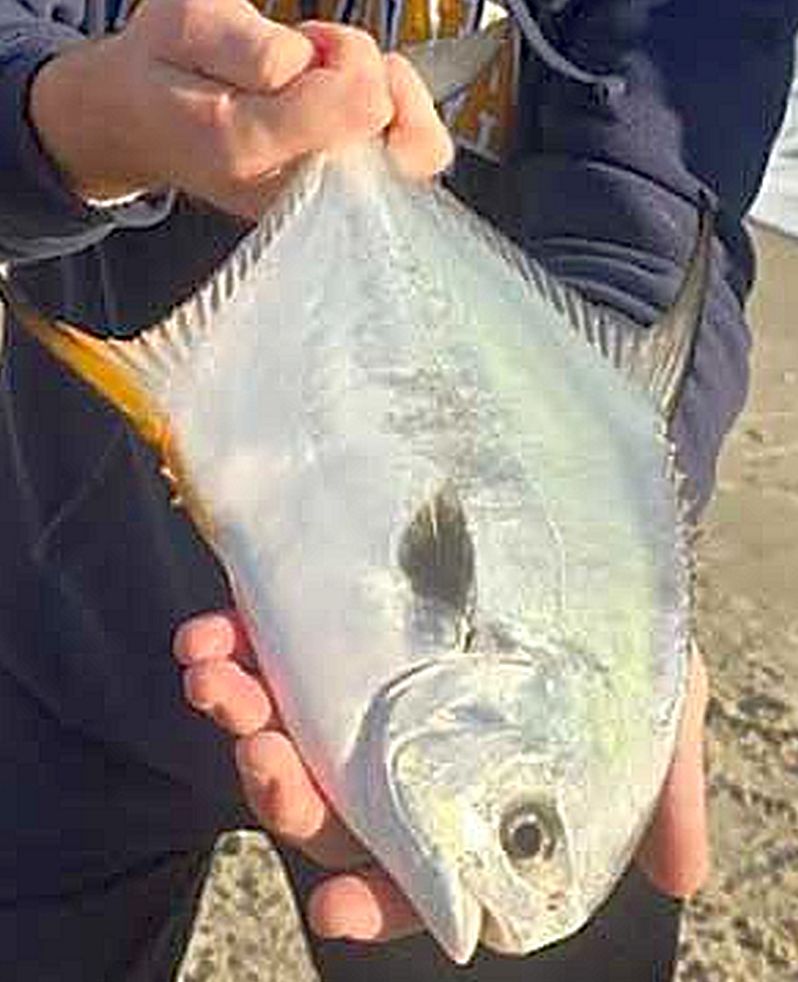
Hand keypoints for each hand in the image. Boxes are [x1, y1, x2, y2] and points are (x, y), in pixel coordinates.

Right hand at [29, 0, 451, 216]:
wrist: (148, 126)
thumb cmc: (170, 72)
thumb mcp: (183, 25)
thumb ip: (245, 47)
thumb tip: (301, 66)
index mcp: (254, 148)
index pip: (362, 102)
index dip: (343, 55)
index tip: (305, 47)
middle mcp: (301, 196)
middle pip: (406, 133)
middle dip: (370, 78)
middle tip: (316, 68)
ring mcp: (328, 210)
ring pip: (423, 150)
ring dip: (383, 99)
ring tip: (324, 89)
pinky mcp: (348, 205)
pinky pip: (415, 161)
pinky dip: (397, 120)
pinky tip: (346, 108)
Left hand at [174, 612, 709, 943]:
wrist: (580, 547)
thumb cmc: (614, 640)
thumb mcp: (654, 708)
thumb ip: (662, 787)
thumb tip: (685, 881)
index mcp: (461, 800)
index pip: (416, 877)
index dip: (379, 902)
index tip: (337, 910)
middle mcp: (397, 762)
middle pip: (324, 811)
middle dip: (283, 792)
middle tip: (265, 757)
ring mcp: (352, 703)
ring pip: (279, 738)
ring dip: (237, 719)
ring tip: (216, 678)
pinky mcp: (323, 641)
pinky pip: (258, 659)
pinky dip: (226, 651)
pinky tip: (211, 634)